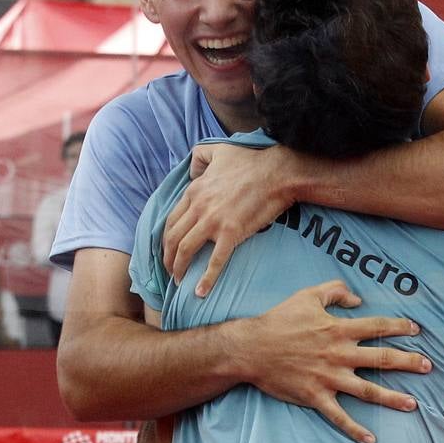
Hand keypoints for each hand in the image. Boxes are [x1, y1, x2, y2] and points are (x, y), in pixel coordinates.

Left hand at [163, 143, 294, 295]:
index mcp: (194, 191)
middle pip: (173, 238)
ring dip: (178, 268)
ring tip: (179, 281)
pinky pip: (214, 261)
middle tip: (170, 270)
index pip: (171, 220)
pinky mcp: (231, 233)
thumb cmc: (251, 161)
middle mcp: (199, 207)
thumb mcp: (218, 150)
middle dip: (167, 258)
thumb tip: (191, 171)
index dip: (166, 238)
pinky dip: (206, 279)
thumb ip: (199, 157)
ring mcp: (213, 221)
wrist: (277, 173)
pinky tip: (200, 292)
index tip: (168, 250)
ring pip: (185, 250)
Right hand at [243, 280, 430, 442]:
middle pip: (381, 359)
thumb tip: (358, 298)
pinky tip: (371, 439)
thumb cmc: (279, 320)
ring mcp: (329, 377)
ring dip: (392, 398)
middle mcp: (339, 354)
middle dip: (408, 362)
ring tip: (413, 404)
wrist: (251, 348)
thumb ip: (335, 291)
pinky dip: (355, 429)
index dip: (399, 327)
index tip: (416, 330)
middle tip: (428, 366)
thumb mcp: (307, 296)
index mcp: (339, 329)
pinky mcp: (316, 396)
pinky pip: (339, 416)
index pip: (378, 327)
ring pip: (368, 390)